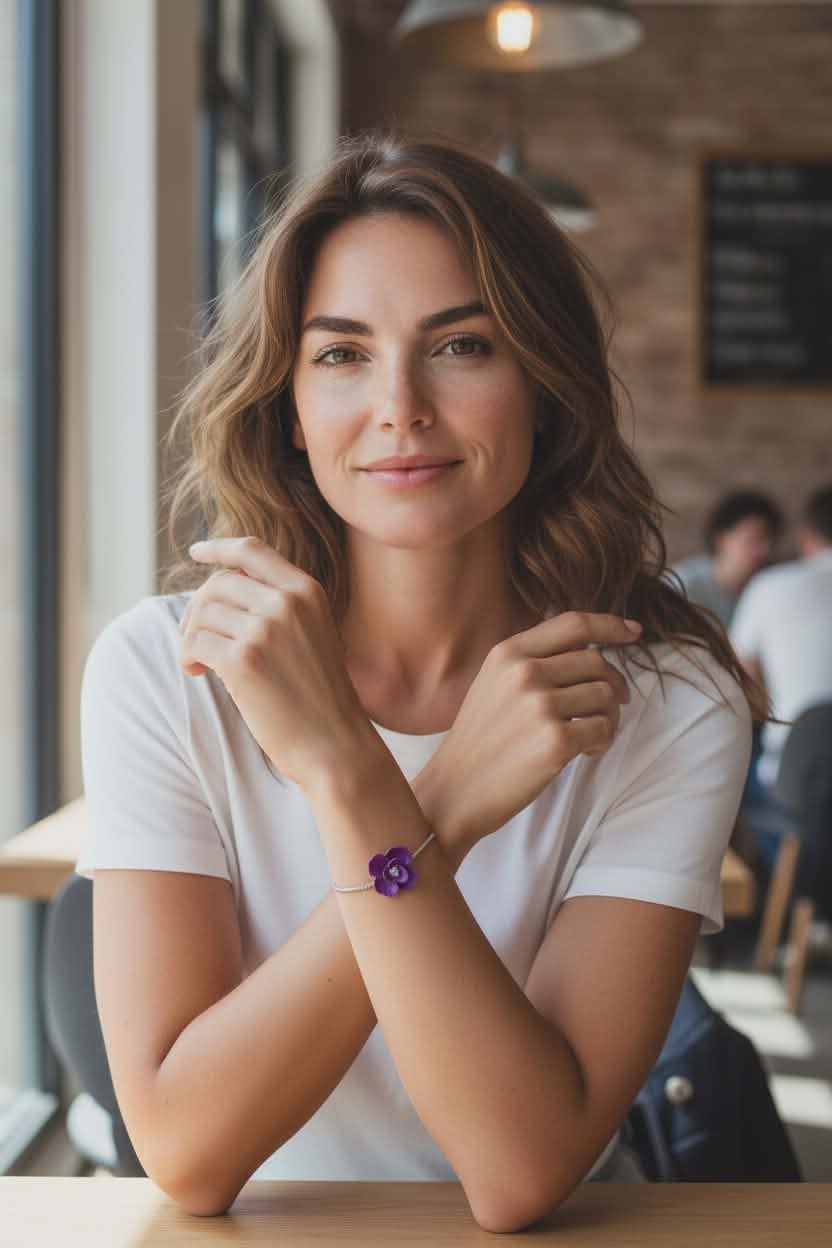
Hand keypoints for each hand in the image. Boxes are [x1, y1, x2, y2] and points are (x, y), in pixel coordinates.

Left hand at [178, 538, 372, 788]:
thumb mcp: (313, 634)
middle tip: (195, 637)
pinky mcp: (244, 661)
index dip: (219, 548)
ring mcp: (266, 630)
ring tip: (201, 662)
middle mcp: (287, 603)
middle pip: (219, 583)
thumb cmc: (320, 697)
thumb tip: (222, 589)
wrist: (334, 744)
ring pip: (202, 613)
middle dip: (198, 608)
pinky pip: (195, 642)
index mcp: (307, 591)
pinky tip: (199, 672)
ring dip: (191, 637)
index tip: (197, 551)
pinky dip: (188, 657)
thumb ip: (280, 606)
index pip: (251, 551)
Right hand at [415, 612, 642, 863]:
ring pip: (605, 696)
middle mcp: (524, 672)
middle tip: (613, 705)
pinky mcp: (556, 741)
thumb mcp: (493, 684)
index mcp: (508, 652)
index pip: (574, 625)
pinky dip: (603, 741)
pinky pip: (604, 729)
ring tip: (591, 735)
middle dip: (614, 684)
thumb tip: (590, 649)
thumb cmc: (480, 740)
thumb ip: (533, 661)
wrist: (455, 790)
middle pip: (597, 662)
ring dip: (609, 717)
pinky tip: (585, 752)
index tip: (633, 631)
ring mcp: (540, 706)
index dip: (610, 625)